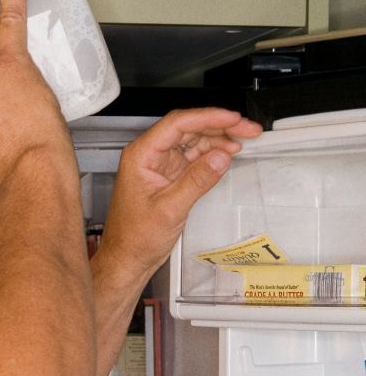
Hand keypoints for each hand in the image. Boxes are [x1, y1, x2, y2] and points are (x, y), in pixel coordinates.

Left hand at [97, 108, 262, 276]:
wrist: (127, 258)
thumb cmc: (134, 237)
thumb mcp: (170, 209)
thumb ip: (197, 180)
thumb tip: (220, 157)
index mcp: (140, 156)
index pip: (176, 124)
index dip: (207, 117)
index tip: (232, 118)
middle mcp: (148, 156)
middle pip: (187, 129)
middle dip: (219, 126)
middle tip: (247, 129)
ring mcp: (159, 165)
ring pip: (192, 141)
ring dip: (218, 139)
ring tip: (244, 140)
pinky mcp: (168, 176)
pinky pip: (193, 157)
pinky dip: (212, 154)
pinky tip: (228, 154)